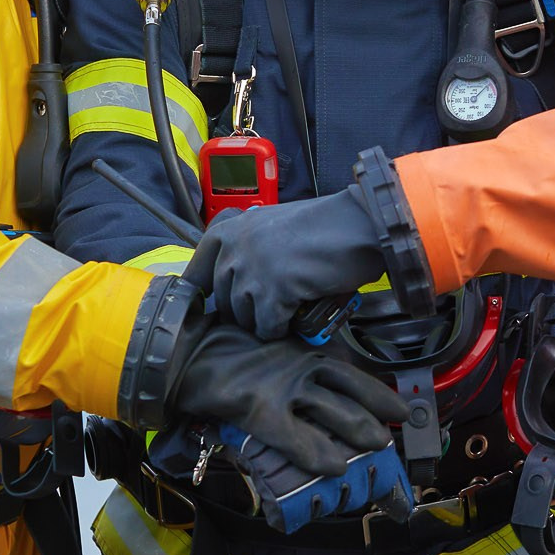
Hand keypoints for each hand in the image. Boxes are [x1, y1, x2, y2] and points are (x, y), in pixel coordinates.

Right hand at [170, 321, 404, 478]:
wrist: (187, 352)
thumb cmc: (227, 347)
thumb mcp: (272, 344)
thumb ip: (297, 359)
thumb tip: (320, 381)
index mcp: (305, 351)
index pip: (353, 373)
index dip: (379, 393)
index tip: (401, 409)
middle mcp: (301, 366)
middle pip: (353, 391)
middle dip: (379, 414)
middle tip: (396, 434)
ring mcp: (283, 388)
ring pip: (334, 412)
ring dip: (361, 433)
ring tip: (379, 448)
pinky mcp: (260, 408)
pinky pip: (296, 438)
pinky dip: (318, 454)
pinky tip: (336, 467)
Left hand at [187, 185, 385, 339]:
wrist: (357, 225)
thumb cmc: (324, 224)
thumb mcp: (272, 226)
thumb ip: (248, 247)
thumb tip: (237, 281)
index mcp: (230, 229)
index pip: (196, 272)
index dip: (203, 294)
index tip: (210, 308)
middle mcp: (234, 248)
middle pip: (223, 300)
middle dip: (244, 310)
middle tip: (268, 309)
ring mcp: (252, 270)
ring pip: (242, 317)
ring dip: (263, 320)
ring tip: (285, 312)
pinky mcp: (273, 291)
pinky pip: (266, 327)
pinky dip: (280, 330)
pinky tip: (294, 320)